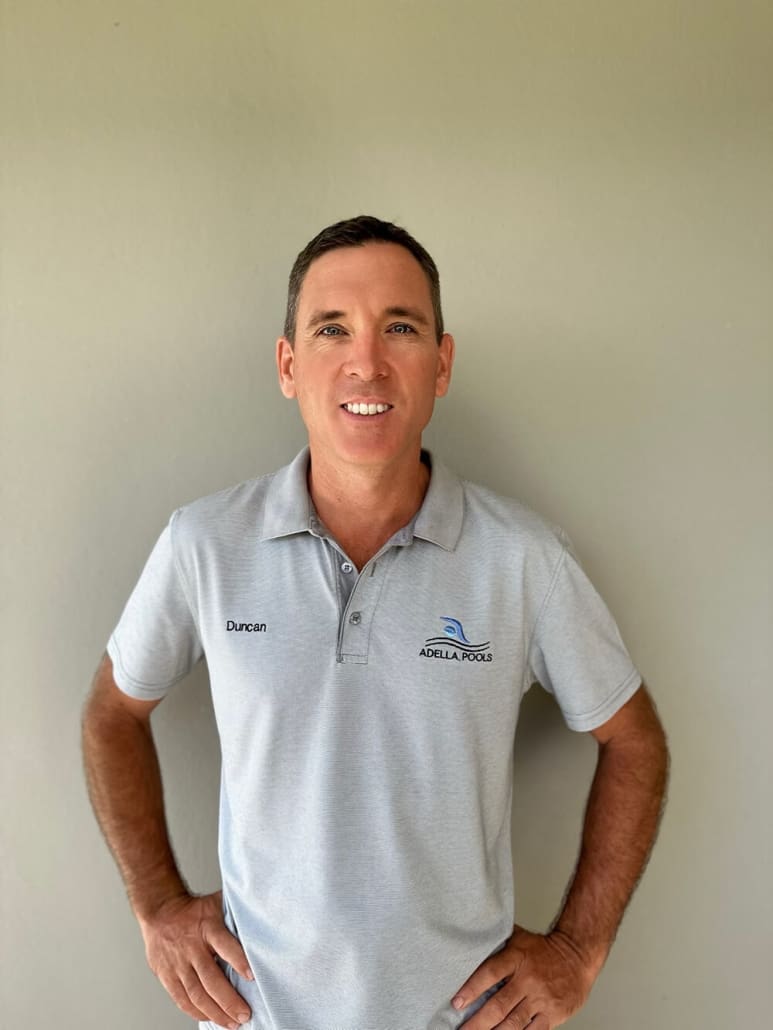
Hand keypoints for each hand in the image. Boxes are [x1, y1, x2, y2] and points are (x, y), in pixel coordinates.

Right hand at [138, 889, 252, 1028]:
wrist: (161, 910)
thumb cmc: (195, 910)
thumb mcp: (217, 903)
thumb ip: (236, 912)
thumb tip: (264, 912)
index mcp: (208, 927)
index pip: (225, 945)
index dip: (239, 960)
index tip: (253, 976)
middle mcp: (192, 947)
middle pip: (210, 978)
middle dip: (229, 1000)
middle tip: (245, 1014)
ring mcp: (178, 963)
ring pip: (196, 994)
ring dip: (216, 1012)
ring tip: (233, 1023)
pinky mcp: (166, 975)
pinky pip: (182, 999)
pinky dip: (196, 1012)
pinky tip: (211, 1018)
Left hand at [451, 925, 594, 1028]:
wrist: (577, 956)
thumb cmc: (544, 948)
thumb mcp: (519, 938)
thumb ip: (498, 941)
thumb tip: (471, 936)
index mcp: (517, 958)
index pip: (490, 972)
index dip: (472, 988)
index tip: (457, 1002)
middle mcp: (528, 980)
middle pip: (499, 1005)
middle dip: (477, 1022)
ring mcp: (540, 999)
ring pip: (513, 1023)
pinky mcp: (552, 1014)